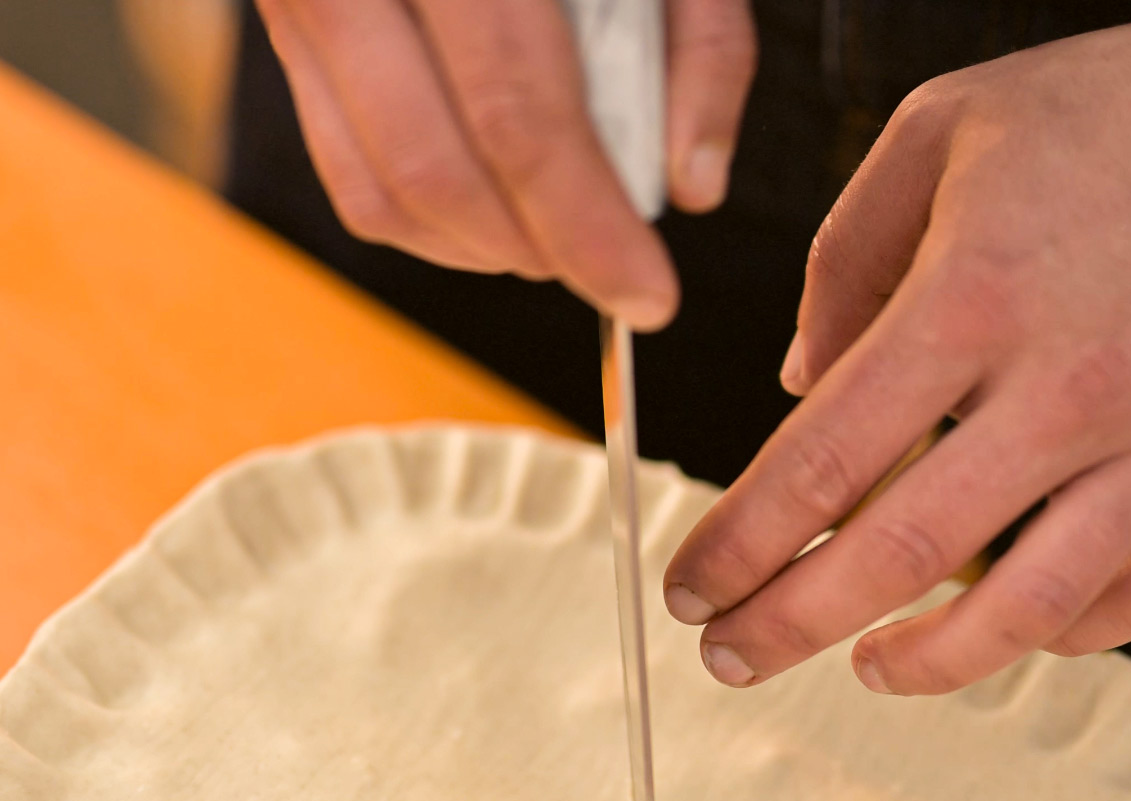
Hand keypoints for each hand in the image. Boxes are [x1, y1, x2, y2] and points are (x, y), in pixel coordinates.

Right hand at [255, 0, 755, 328]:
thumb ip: (700, 41)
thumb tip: (693, 187)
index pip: (516, 113)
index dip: (586, 227)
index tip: (648, 295)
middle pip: (436, 171)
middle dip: (536, 251)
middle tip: (606, 272)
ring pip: (381, 193)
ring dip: (480, 249)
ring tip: (553, 234)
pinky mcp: (286, 30)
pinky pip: (348, 174)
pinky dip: (429, 223)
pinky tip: (493, 206)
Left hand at [664, 7, 1130, 693]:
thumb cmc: (1112, 115)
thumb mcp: (942, 134)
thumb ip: (847, 260)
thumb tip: (798, 381)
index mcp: (975, 300)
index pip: (821, 463)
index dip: (738, 544)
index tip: (693, 584)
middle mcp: (1064, 388)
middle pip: (900, 555)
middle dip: (790, 623)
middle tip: (731, 652)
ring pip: (1027, 608)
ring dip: (926, 663)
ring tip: (863, 667)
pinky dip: (1064, 636)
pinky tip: (1003, 632)